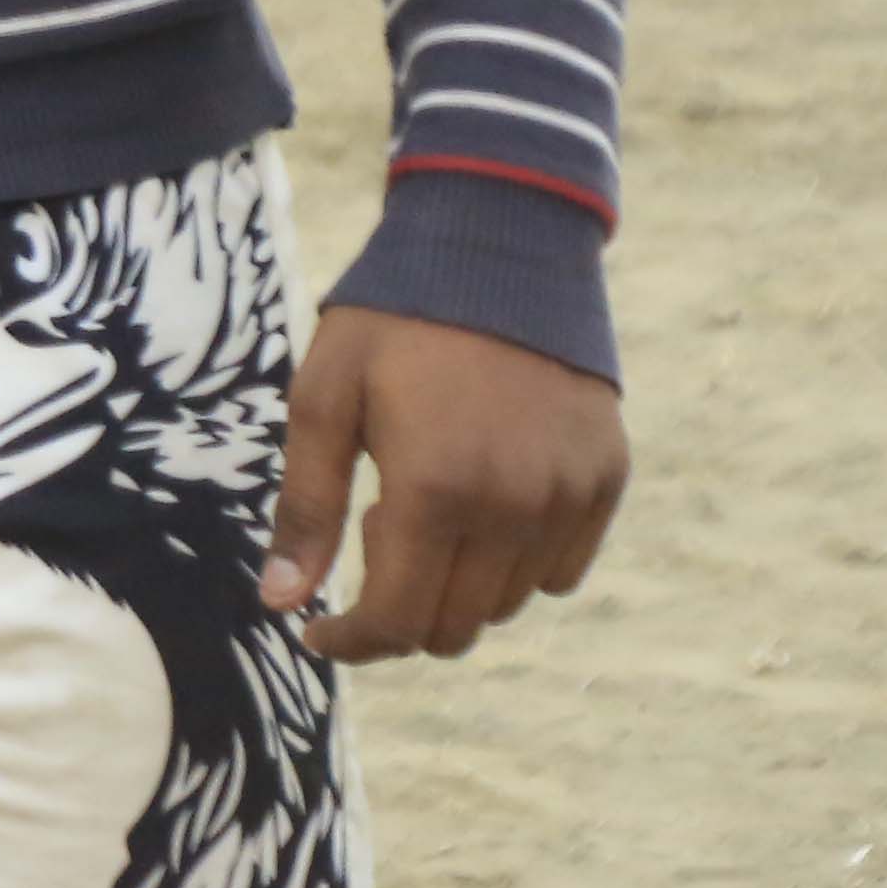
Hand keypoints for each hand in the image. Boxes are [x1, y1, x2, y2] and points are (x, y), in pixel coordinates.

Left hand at [260, 305, 625, 662]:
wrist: (499, 245)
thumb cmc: (395, 319)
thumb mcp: (324, 398)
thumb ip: (306, 508)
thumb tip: (280, 604)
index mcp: (436, 492)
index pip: (398, 622)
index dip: (353, 642)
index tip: (318, 632)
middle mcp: (514, 510)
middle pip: (455, 626)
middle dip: (401, 611)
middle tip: (374, 529)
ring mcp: (570, 499)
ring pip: (506, 603)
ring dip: (456, 584)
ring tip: (426, 501)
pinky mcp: (606, 481)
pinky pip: (560, 569)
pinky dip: (516, 562)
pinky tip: (484, 502)